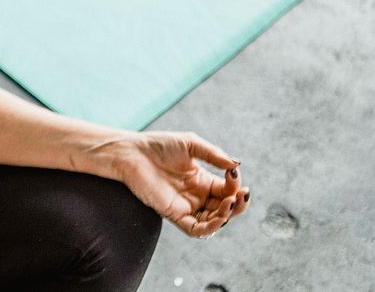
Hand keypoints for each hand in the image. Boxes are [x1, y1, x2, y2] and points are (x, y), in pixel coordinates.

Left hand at [117, 131, 249, 237]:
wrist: (131, 152)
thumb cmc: (158, 145)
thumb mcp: (191, 144)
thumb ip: (213, 154)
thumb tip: (236, 164)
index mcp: (202, 180)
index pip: (227, 190)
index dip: (235, 184)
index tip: (232, 172)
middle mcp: (196, 196)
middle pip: (225, 208)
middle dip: (238, 204)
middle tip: (242, 194)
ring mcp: (185, 206)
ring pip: (213, 221)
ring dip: (226, 215)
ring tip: (229, 202)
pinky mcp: (173, 213)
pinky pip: (195, 229)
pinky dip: (209, 228)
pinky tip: (218, 218)